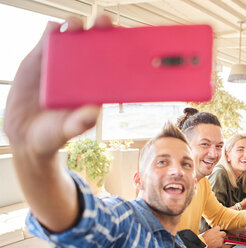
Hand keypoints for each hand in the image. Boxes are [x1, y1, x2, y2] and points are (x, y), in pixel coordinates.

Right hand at [4, 16, 111, 156]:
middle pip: (95, 43)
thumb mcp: (68, 130)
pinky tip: (54, 29)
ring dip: (75, 26)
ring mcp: (60, 63)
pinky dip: (52, 31)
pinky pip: (48, 40)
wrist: (26, 135)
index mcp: (96, 85)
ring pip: (71, 36)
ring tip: (75, 26)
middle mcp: (81, 71)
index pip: (113, 63)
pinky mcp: (39, 59)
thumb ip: (80, 123)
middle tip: (105, 23)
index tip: (129, 41)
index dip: (121, 49)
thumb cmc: (55, 133)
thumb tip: (92, 112)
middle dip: (102, 29)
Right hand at [201, 226, 225, 247]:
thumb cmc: (204, 238)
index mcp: (216, 229)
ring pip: (222, 239)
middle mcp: (219, 234)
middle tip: (218, 237)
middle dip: (221, 235)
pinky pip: (220, 244)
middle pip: (224, 233)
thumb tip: (214, 232)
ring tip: (214, 242)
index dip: (217, 230)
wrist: (203, 244)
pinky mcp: (220, 244)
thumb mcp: (207, 232)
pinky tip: (214, 245)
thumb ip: (212, 231)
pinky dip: (218, 245)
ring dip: (219, 240)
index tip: (216, 232)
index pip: (219, 228)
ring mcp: (220, 239)